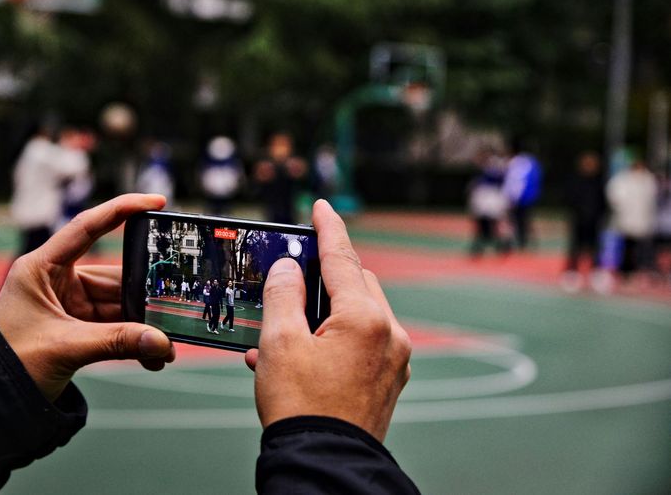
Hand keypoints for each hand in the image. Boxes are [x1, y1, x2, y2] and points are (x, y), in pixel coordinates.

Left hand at [0, 194, 175, 401]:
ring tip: (166, 346)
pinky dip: (134, 340)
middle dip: (146, 296)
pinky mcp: (80, 328)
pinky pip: (116, 327)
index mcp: (42, 268)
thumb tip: (161, 343)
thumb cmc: (9, 364)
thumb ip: (116, 343)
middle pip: (115, 277)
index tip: (156, 201)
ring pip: (120, 306)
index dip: (121, 209)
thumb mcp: (64, 347)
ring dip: (144, 326)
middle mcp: (58, 281)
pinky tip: (152, 356)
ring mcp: (71, 305)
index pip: (86, 227)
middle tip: (175, 305)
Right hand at [245, 200, 411, 441]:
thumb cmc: (301, 408)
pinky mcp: (389, 379)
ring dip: (325, 312)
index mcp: (365, 319)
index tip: (322, 207)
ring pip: (359, 313)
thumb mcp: (279, 343)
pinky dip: (334, 337)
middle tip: (293, 278)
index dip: (328, 228)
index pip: (343, 258)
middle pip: (355, 283)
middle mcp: (389, 334)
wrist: (325, 465)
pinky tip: (300, 354)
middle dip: (325, 276)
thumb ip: (284, 294)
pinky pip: (362, 341)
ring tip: (284, 331)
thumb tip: (289, 268)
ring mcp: (394, 359)